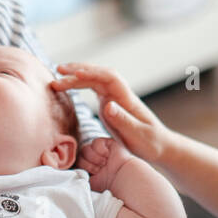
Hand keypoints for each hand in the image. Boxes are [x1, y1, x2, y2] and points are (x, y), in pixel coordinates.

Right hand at [51, 63, 170, 164]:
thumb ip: (123, 120)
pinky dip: (80, 84)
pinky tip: (69, 85)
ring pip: (94, 80)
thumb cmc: (151, 143)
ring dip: (77, 76)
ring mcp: (114, 98)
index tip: (74, 74)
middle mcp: (119, 95)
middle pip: (98, 74)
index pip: (108, 77)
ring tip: (57, 77)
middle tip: (57, 72)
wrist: (160, 147)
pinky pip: (93, 88)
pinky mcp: (109, 105)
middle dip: (78, 71)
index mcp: (127, 98)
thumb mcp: (138, 135)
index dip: (91, 73)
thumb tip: (107, 105)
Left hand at [75, 136, 132, 191]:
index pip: (76, 163)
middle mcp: (93, 158)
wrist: (123, 180)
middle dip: (87, 165)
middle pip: (79, 155)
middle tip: (98, 170)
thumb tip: (70, 172)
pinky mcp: (107, 143)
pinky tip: (107, 156)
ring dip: (93, 159)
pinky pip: (95, 142)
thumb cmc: (108, 184)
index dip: (82, 168)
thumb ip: (80, 175)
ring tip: (103, 164)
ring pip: (85, 149)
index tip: (90, 176)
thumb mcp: (90, 182)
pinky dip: (100, 150)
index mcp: (88, 167)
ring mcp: (100, 150)